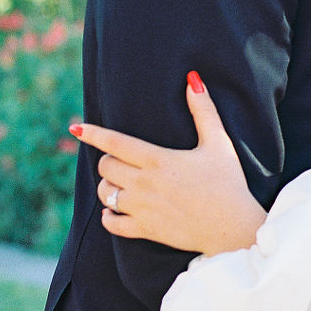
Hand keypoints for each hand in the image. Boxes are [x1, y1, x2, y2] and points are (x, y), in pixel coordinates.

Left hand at [74, 73, 266, 256]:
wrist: (234, 228)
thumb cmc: (228, 182)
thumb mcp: (218, 142)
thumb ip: (203, 110)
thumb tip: (192, 80)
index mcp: (158, 160)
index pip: (115, 143)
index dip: (93, 133)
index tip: (76, 128)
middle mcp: (144, 184)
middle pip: (106, 167)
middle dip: (108, 159)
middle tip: (122, 158)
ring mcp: (142, 209)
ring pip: (105, 194)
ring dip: (108, 185)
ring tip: (121, 181)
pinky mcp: (146, 230)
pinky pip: (112, 224)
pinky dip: (109, 215)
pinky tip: (114, 210)